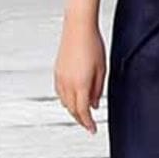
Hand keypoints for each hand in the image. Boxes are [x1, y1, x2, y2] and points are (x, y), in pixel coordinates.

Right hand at [54, 14, 106, 133]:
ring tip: (81, 113)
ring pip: (64, 101)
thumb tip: (94, 103)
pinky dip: (65, 99)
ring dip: (72, 109)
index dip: (88, 123)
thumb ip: (97, 89)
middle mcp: (67, 83)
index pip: (83, 111)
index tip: (92, 129)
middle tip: (88, 125)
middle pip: (72, 109)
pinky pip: (59, 91)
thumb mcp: (102, 70)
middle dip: (80, 119)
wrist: (78, 27)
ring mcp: (60, 76)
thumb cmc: (92, 44)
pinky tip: (71, 99)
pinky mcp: (57, 71)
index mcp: (80, 84)